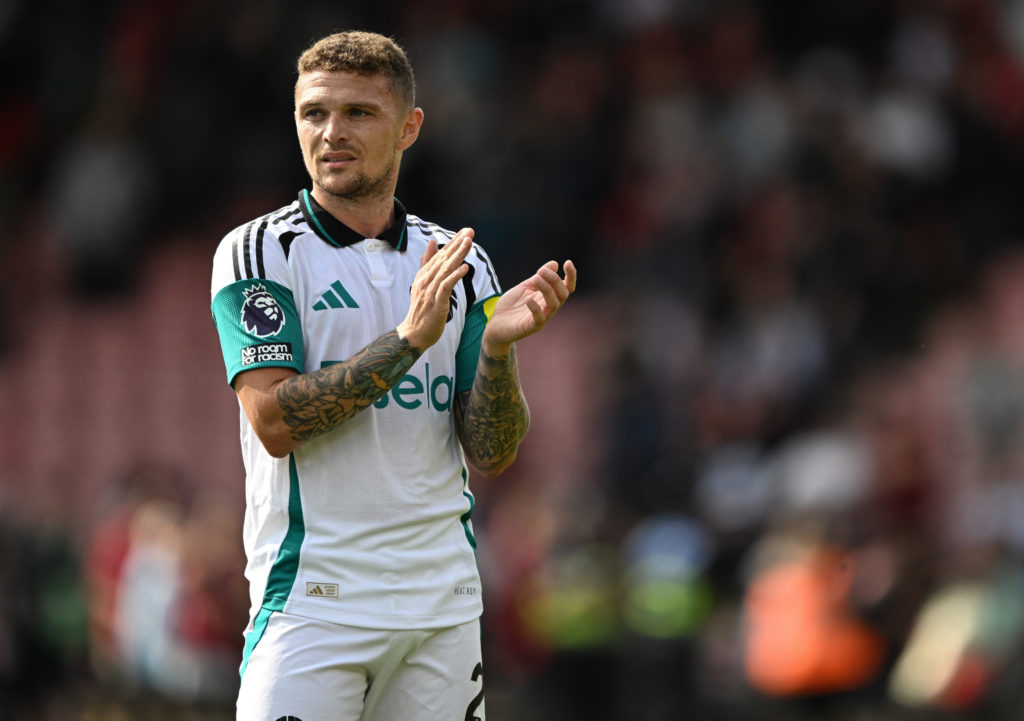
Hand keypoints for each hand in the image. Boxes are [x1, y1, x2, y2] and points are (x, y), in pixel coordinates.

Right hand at [397, 228, 473, 350]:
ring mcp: (430, 291)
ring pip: (445, 269)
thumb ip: (427, 262)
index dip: (453, 242)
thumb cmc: (421, 310)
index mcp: (424, 274)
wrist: (414, 333)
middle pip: (443, 258)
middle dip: (457, 243)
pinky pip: (446, 286)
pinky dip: (454, 276)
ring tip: (468, 242)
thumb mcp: (422, 283)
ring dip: (458, 255)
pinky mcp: (436, 302)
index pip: (440, 254)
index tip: (465, 231)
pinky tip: (464, 268)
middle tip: (470, 231)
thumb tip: (432, 242)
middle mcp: (426, 280)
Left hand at [483, 259, 576, 355]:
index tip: (567, 262)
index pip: (567, 287)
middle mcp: (548, 307)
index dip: (571, 276)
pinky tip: (529, 300)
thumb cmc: (512, 305)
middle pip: (563, 294)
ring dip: (547, 290)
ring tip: (536, 279)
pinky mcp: (531, 327)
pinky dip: (536, 308)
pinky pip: (539, 319)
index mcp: (549, 297)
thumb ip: (539, 277)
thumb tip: (554, 263)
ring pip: (554, 304)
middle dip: (555, 280)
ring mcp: (541, 318)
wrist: (495, 323)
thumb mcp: (525, 287)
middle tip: (542, 271)